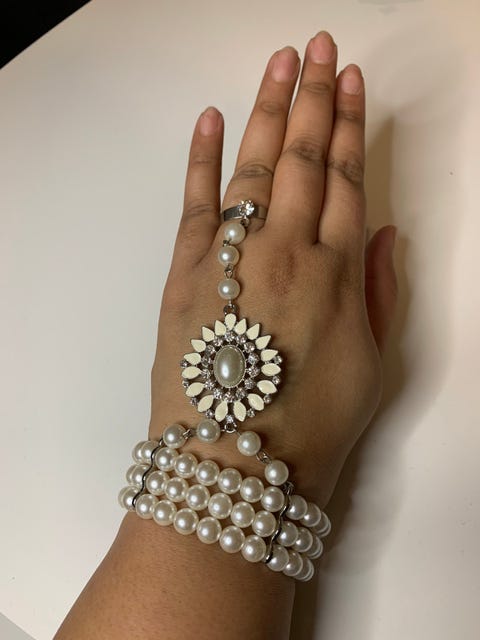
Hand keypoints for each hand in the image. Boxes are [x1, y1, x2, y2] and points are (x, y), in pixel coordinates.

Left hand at [148, 31, 396, 506]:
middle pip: (305, 162)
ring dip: (269, 111)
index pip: (347, 182)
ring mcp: (232, 260)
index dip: (351, 128)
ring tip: (280, 63)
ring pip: (256, 170)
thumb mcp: (373, 369)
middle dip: (314, 100)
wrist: (233, 467)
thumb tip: (385, 232)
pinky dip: (201, 159)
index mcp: (337, 276)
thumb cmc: (311, 429)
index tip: (352, 83)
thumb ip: (380, 294)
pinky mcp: (185, 274)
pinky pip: (196, 205)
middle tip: (318, 48)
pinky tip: (210, 118)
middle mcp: (287, 254)